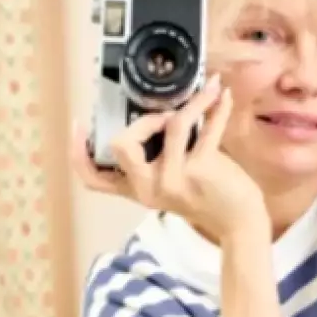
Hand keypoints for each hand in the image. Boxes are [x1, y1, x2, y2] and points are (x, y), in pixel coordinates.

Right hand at [71, 74, 268, 242]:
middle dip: (144, 121)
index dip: (78, 152)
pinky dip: (214, 106)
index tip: (77, 125)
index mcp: (137, 189)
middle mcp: (149, 187)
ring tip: (203, 95)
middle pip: (123, 145)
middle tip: (166, 117)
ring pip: (173, 126)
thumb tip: (160, 111)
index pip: (93, 178)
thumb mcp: (172, 183)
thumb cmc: (207, 196)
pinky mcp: (201, 170)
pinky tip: (222, 93)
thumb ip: (158, 158)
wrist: (239, 223)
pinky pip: (206, 127)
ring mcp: (174, 179)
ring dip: (190, 104)